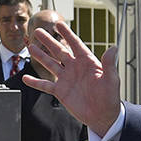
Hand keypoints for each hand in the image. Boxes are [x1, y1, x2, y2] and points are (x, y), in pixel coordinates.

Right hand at [23, 20, 120, 135]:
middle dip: (48, 41)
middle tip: (38, 31)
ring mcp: (66, 79)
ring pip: (50, 64)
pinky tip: (25, 78)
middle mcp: (74, 68)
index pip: (75, 44)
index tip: (58, 24)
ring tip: (30, 47)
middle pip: (59, 51)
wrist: (102, 116)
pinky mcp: (60, 92)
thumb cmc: (110, 97)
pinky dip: (35, 82)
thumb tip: (114, 48)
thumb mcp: (111, 79)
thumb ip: (109, 64)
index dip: (67, 33)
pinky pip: (45, 85)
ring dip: (40, 56)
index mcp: (87, 62)